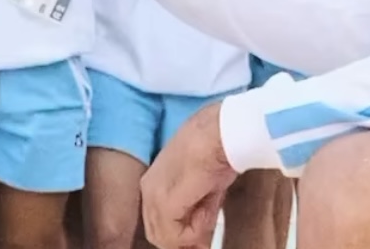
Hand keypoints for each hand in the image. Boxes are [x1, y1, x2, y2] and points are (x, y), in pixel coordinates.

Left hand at [139, 101, 237, 248]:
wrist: (222, 132)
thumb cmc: (218, 150)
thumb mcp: (206, 188)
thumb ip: (197, 215)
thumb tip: (199, 245)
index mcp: (154, 182)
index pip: (158, 223)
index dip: (180, 236)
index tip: (201, 239)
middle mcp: (147, 189)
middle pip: (157, 233)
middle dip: (183, 239)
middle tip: (205, 238)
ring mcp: (153, 195)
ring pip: (164, 237)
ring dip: (190, 234)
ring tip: (210, 212)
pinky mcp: (164, 201)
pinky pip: (175, 234)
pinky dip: (194, 231)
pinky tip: (207, 210)